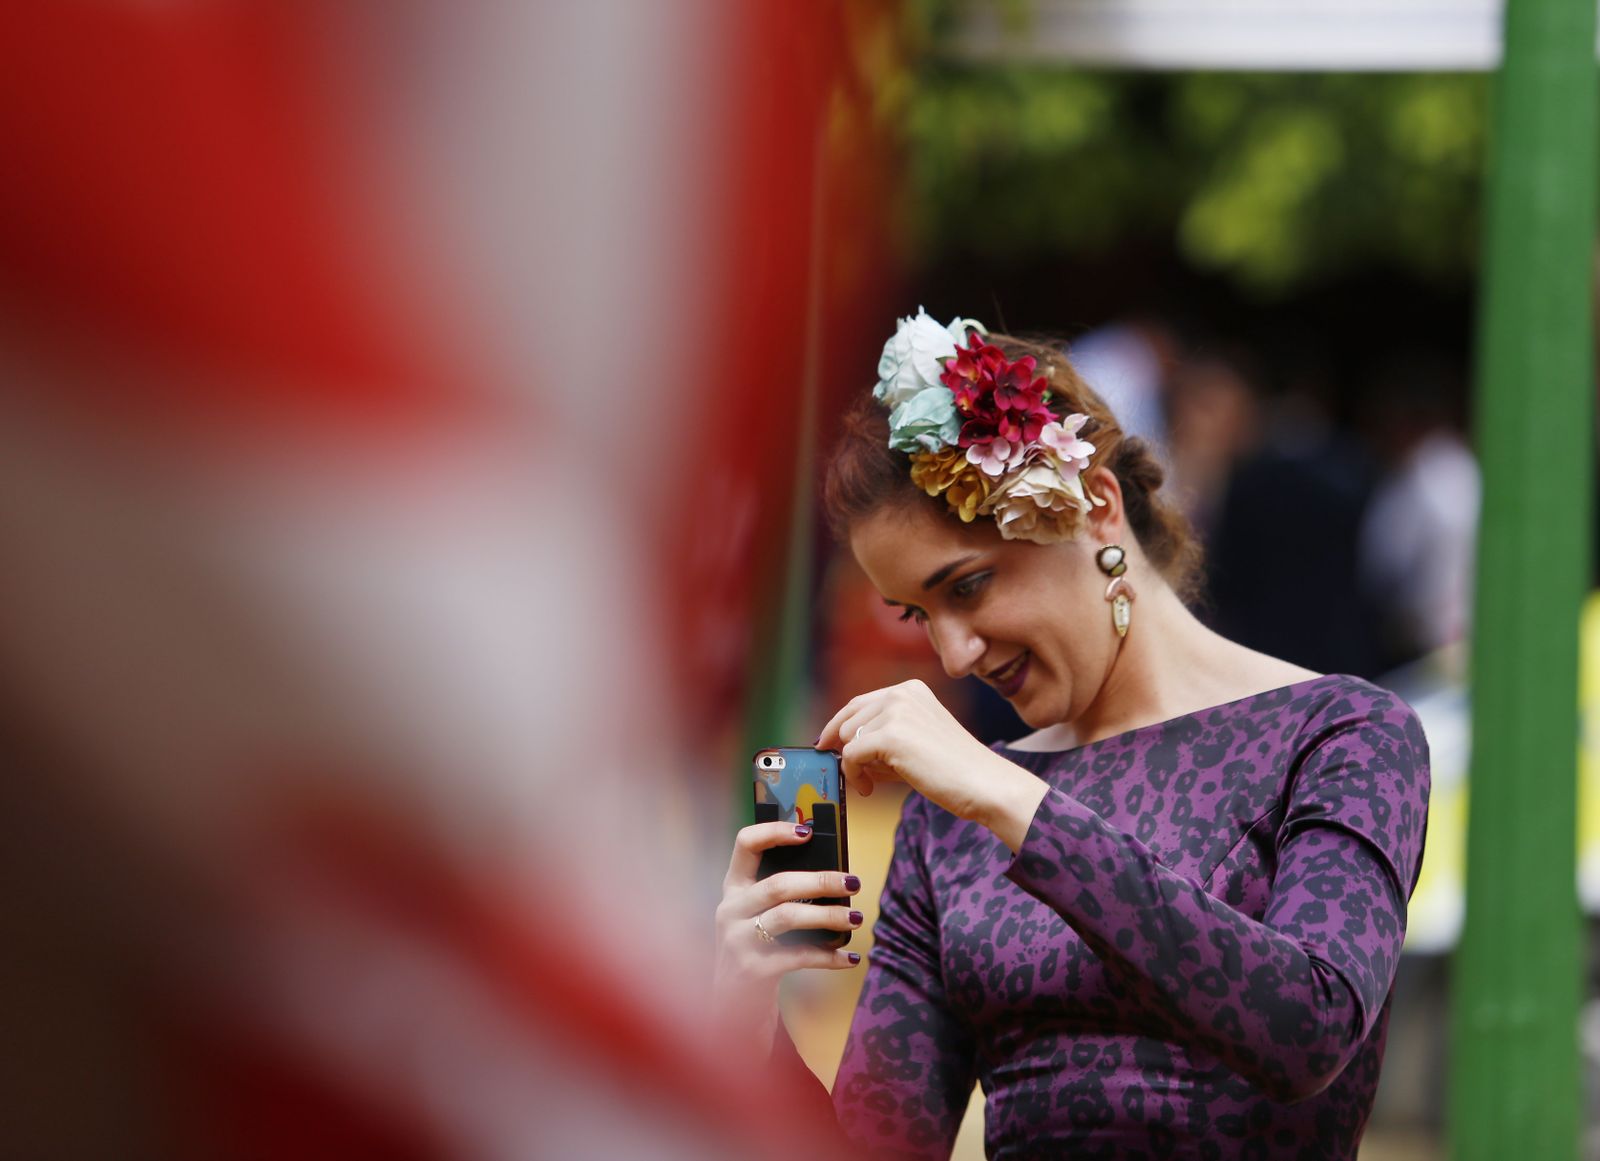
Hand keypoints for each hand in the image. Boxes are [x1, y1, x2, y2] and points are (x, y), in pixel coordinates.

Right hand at [712, 820, 863, 1056]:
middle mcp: (730, 910)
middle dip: (821, 881)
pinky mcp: (751, 971)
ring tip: (856, 918)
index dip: (774, 831)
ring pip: (788, 917)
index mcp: (733, 889)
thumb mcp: (757, 919)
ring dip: (828, 916)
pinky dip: (828, 956)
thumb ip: (781, 895)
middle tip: (854, 882)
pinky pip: (797, 956)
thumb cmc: (757, 952)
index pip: (745, 844)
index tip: (808, 830)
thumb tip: (834, 876)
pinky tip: (850, 957)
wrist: (730, 1009)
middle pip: (778, 884)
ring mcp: (737, 941)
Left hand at [817, 679, 1048, 850]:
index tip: (825, 745)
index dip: (837, 726)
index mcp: (910, 689)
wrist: (984, 784)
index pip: (858, 704)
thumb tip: (841, 749)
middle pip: (848, 720)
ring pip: (846, 738)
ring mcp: (896, 711)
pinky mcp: (890, 735)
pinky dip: (854, 776)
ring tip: (876, 783)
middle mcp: (901, 693)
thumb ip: (881, 737)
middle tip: (858, 776)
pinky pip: (850, 756)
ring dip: (855, 765)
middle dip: (845, 750)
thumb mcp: (914, 741)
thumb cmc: (952, 769)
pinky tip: (870, 789)